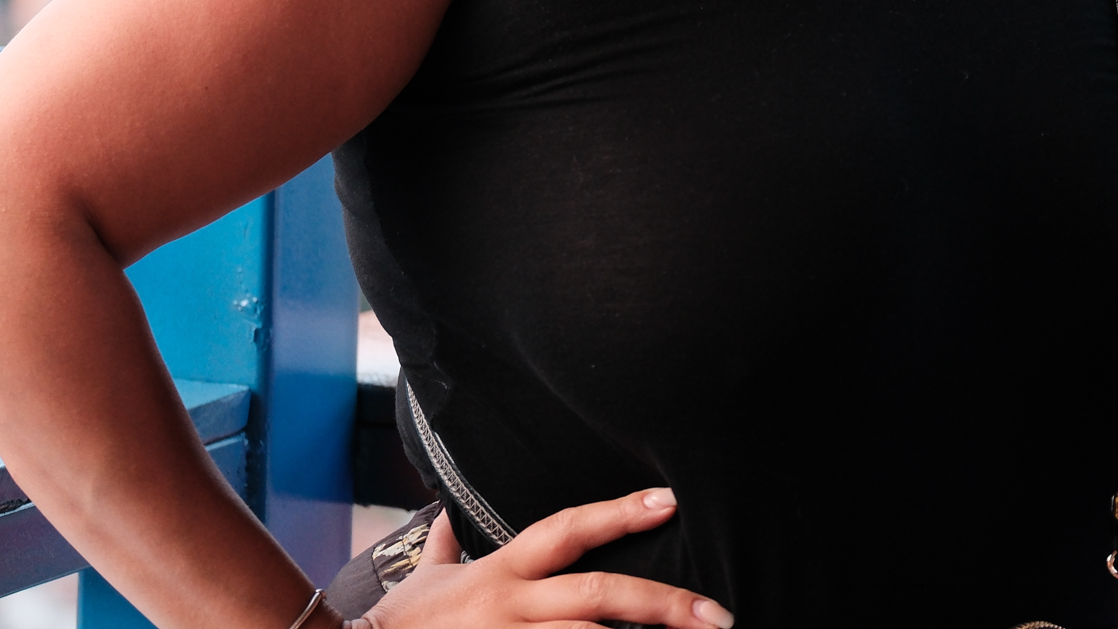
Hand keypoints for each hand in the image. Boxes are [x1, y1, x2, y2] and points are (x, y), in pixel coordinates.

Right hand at [352, 489, 732, 628]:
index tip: (668, 502)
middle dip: (660, 604)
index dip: (618, 514)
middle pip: (595, 597)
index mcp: (502, 572)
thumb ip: (447, 543)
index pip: (567, 530)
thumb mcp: (428, 577)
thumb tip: (449, 514)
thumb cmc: (402, 624)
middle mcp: (510, 606)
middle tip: (715, 615)